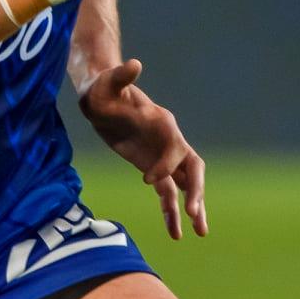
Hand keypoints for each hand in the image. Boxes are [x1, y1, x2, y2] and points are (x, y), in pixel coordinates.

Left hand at [78, 58, 207, 240]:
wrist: (100, 99)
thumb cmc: (103, 89)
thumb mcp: (108, 83)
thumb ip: (122, 77)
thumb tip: (134, 64)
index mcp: (163, 123)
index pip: (176, 148)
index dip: (167, 165)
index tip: (148, 180)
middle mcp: (169, 141)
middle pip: (194, 168)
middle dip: (196, 191)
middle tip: (195, 214)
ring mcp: (163, 157)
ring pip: (187, 185)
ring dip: (194, 207)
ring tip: (200, 232)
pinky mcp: (153, 169)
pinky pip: (167, 194)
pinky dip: (171, 212)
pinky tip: (175, 234)